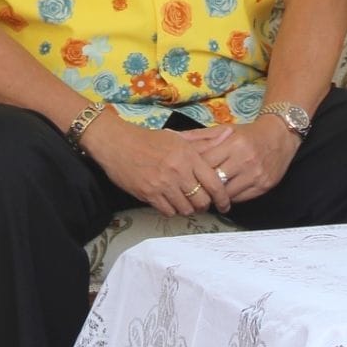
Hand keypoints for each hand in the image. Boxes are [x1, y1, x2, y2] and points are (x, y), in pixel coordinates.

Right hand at [82, 113, 235, 216]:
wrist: (117, 143)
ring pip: (186, 209)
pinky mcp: (148, 194)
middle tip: (201, 202)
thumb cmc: (150, 139)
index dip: (222, 198)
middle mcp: (178, 170)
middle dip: (204, 205)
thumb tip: (229, 134)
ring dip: (188, 208)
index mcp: (188, 155)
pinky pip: (168, 212)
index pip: (214, 183)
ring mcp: (162, 184)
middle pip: (202, 200)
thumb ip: (206, 140)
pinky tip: (170, 202)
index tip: (224, 205)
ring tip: (185, 201)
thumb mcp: (179, 137)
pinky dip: (172, 210)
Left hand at [180, 117, 298, 204]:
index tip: (183, 176)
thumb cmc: (248, 134)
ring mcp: (255, 174)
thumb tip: (173, 137)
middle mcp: (244, 159)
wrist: (279, 137)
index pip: (205, 162)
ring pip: (226, 193)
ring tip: (204, 196)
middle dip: (201, 187)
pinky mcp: (263, 186)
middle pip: (214, 180)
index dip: (192, 171)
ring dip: (214, 197)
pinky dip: (229, 198)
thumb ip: (199, 136)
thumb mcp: (224, 130)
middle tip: (190, 192)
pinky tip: (222, 196)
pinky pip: (240, 198)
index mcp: (233, 143)